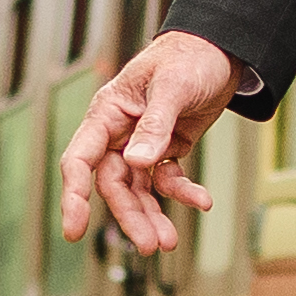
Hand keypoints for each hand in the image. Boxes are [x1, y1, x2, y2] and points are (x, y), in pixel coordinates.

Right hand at [59, 29, 244, 254]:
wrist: (221, 50)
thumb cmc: (190, 57)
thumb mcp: (173, 87)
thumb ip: (155, 125)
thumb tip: (137, 163)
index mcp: (108, 112)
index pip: (80, 159)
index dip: (73, 195)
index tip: (74, 229)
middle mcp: (119, 132)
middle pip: (113, 184)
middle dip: (130, 216)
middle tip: (149, 246)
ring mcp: (142, 143)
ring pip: (138, 189)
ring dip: (152, 215)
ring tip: (167, 243)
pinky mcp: (167, 149)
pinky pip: (167, 180)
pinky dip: (182, 193)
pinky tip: (202, 201)